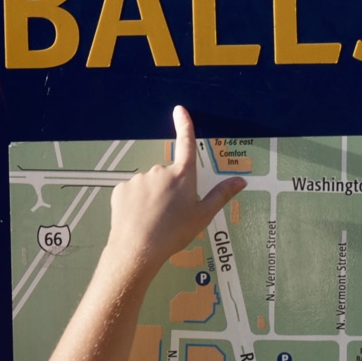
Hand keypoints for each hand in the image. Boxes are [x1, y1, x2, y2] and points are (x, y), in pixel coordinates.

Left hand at [106, 106, 245, 282]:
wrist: (138, 249)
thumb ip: (221, 195)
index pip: (186, 144)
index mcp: (182, 176)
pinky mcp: (121, 189)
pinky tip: (137, 219)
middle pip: (166, 175)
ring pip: (147, 185)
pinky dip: (134, 203)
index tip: (179, 110)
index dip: (184, 125)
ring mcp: (138, 179)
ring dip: (150, 197)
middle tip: (168, 214)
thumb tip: (241, 180)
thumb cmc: (173, 234)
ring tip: (152, 220)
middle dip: (168, 189)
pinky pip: (130, 193)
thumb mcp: (202, 216)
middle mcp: (159, 171)